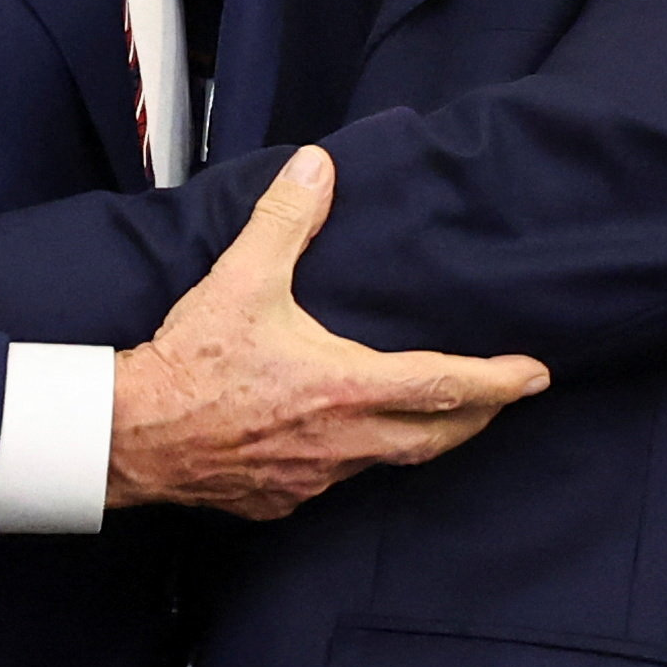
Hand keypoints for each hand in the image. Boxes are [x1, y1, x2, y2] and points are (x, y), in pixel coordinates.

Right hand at [106, 145, 547, 520]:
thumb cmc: (191, 362)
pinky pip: (336, 479)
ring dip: (418, 436)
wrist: (131, 436)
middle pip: (437, 439)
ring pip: (388, 461)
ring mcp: (315, 478)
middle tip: (503, 397)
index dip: (499, 381)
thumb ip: (285, 220)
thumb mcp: (240, 279)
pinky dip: (356, 455)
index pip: (447, 388)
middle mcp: (344, 442)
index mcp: (346, 388)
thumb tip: (318, 167)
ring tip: (433, 411)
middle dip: (478, 417)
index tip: (536, 374)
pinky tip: (342, 436)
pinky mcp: (282, 499)